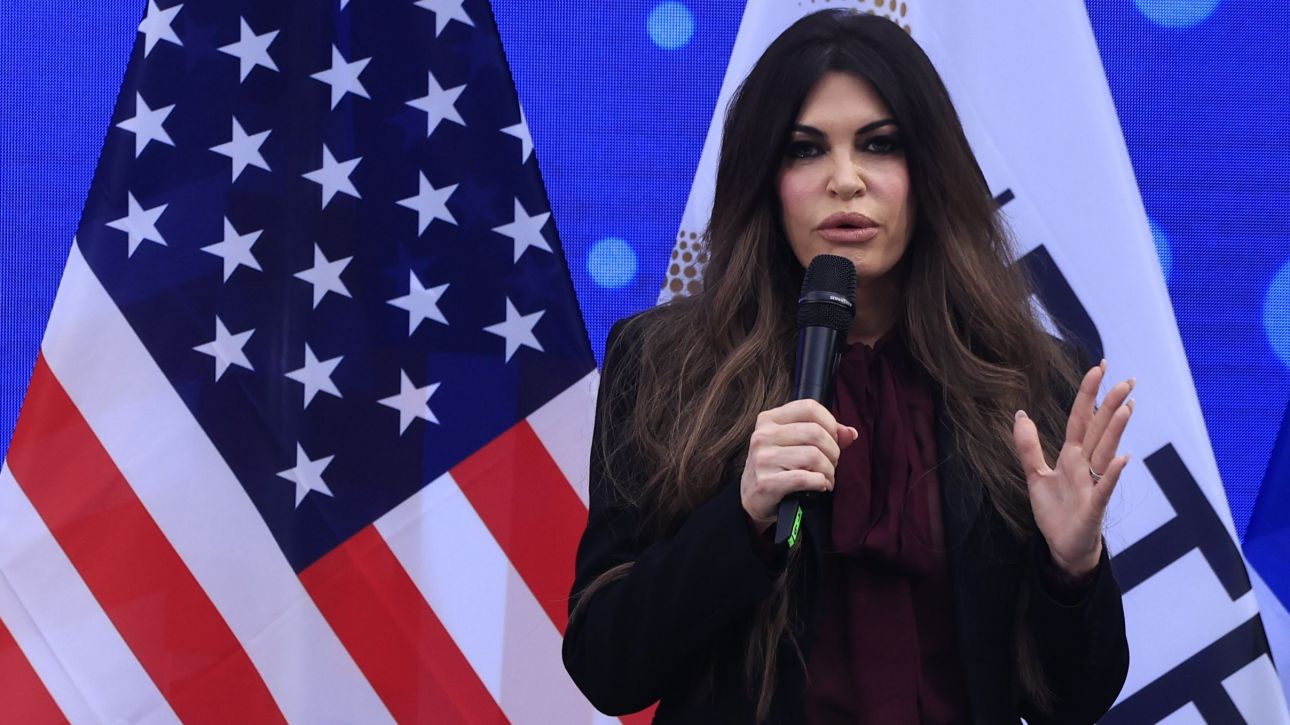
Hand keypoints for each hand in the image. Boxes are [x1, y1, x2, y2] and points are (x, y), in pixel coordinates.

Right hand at [740, 399, 858, 529]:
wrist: (752, 499)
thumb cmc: (778, 467)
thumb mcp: (794, 444)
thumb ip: (824, 434)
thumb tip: (851, 433)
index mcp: (769, 419)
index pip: (809, 407)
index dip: (830, 422)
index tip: (833, 439)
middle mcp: (763, 435)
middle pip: (815, 433)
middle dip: (833, 451)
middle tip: (831, 463)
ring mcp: (763, 459)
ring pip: (814, 456)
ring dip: (828, 470)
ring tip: (826, 477)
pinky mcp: (767, 482)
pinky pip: (805, 478)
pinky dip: (820, 483)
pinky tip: (820, 486)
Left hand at [1012, 362, 1133, 576]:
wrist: (1063, 547)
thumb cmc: (1056, 511)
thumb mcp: (1035, 475)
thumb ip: (1028, 446)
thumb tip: (1020, 414)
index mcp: (1072, 456)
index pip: (1081, 419)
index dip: (1088, 395)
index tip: (1098, 368)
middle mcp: (1086, 466)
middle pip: (1100, 430)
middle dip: (1111, 405)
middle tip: (1127, 379)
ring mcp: (1093, 485)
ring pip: (1106, 452)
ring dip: (1116, 430)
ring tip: (1127, 406)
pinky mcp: (1093, 507)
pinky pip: (1104, 488)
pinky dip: (1112, 474)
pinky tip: (1122, 459)